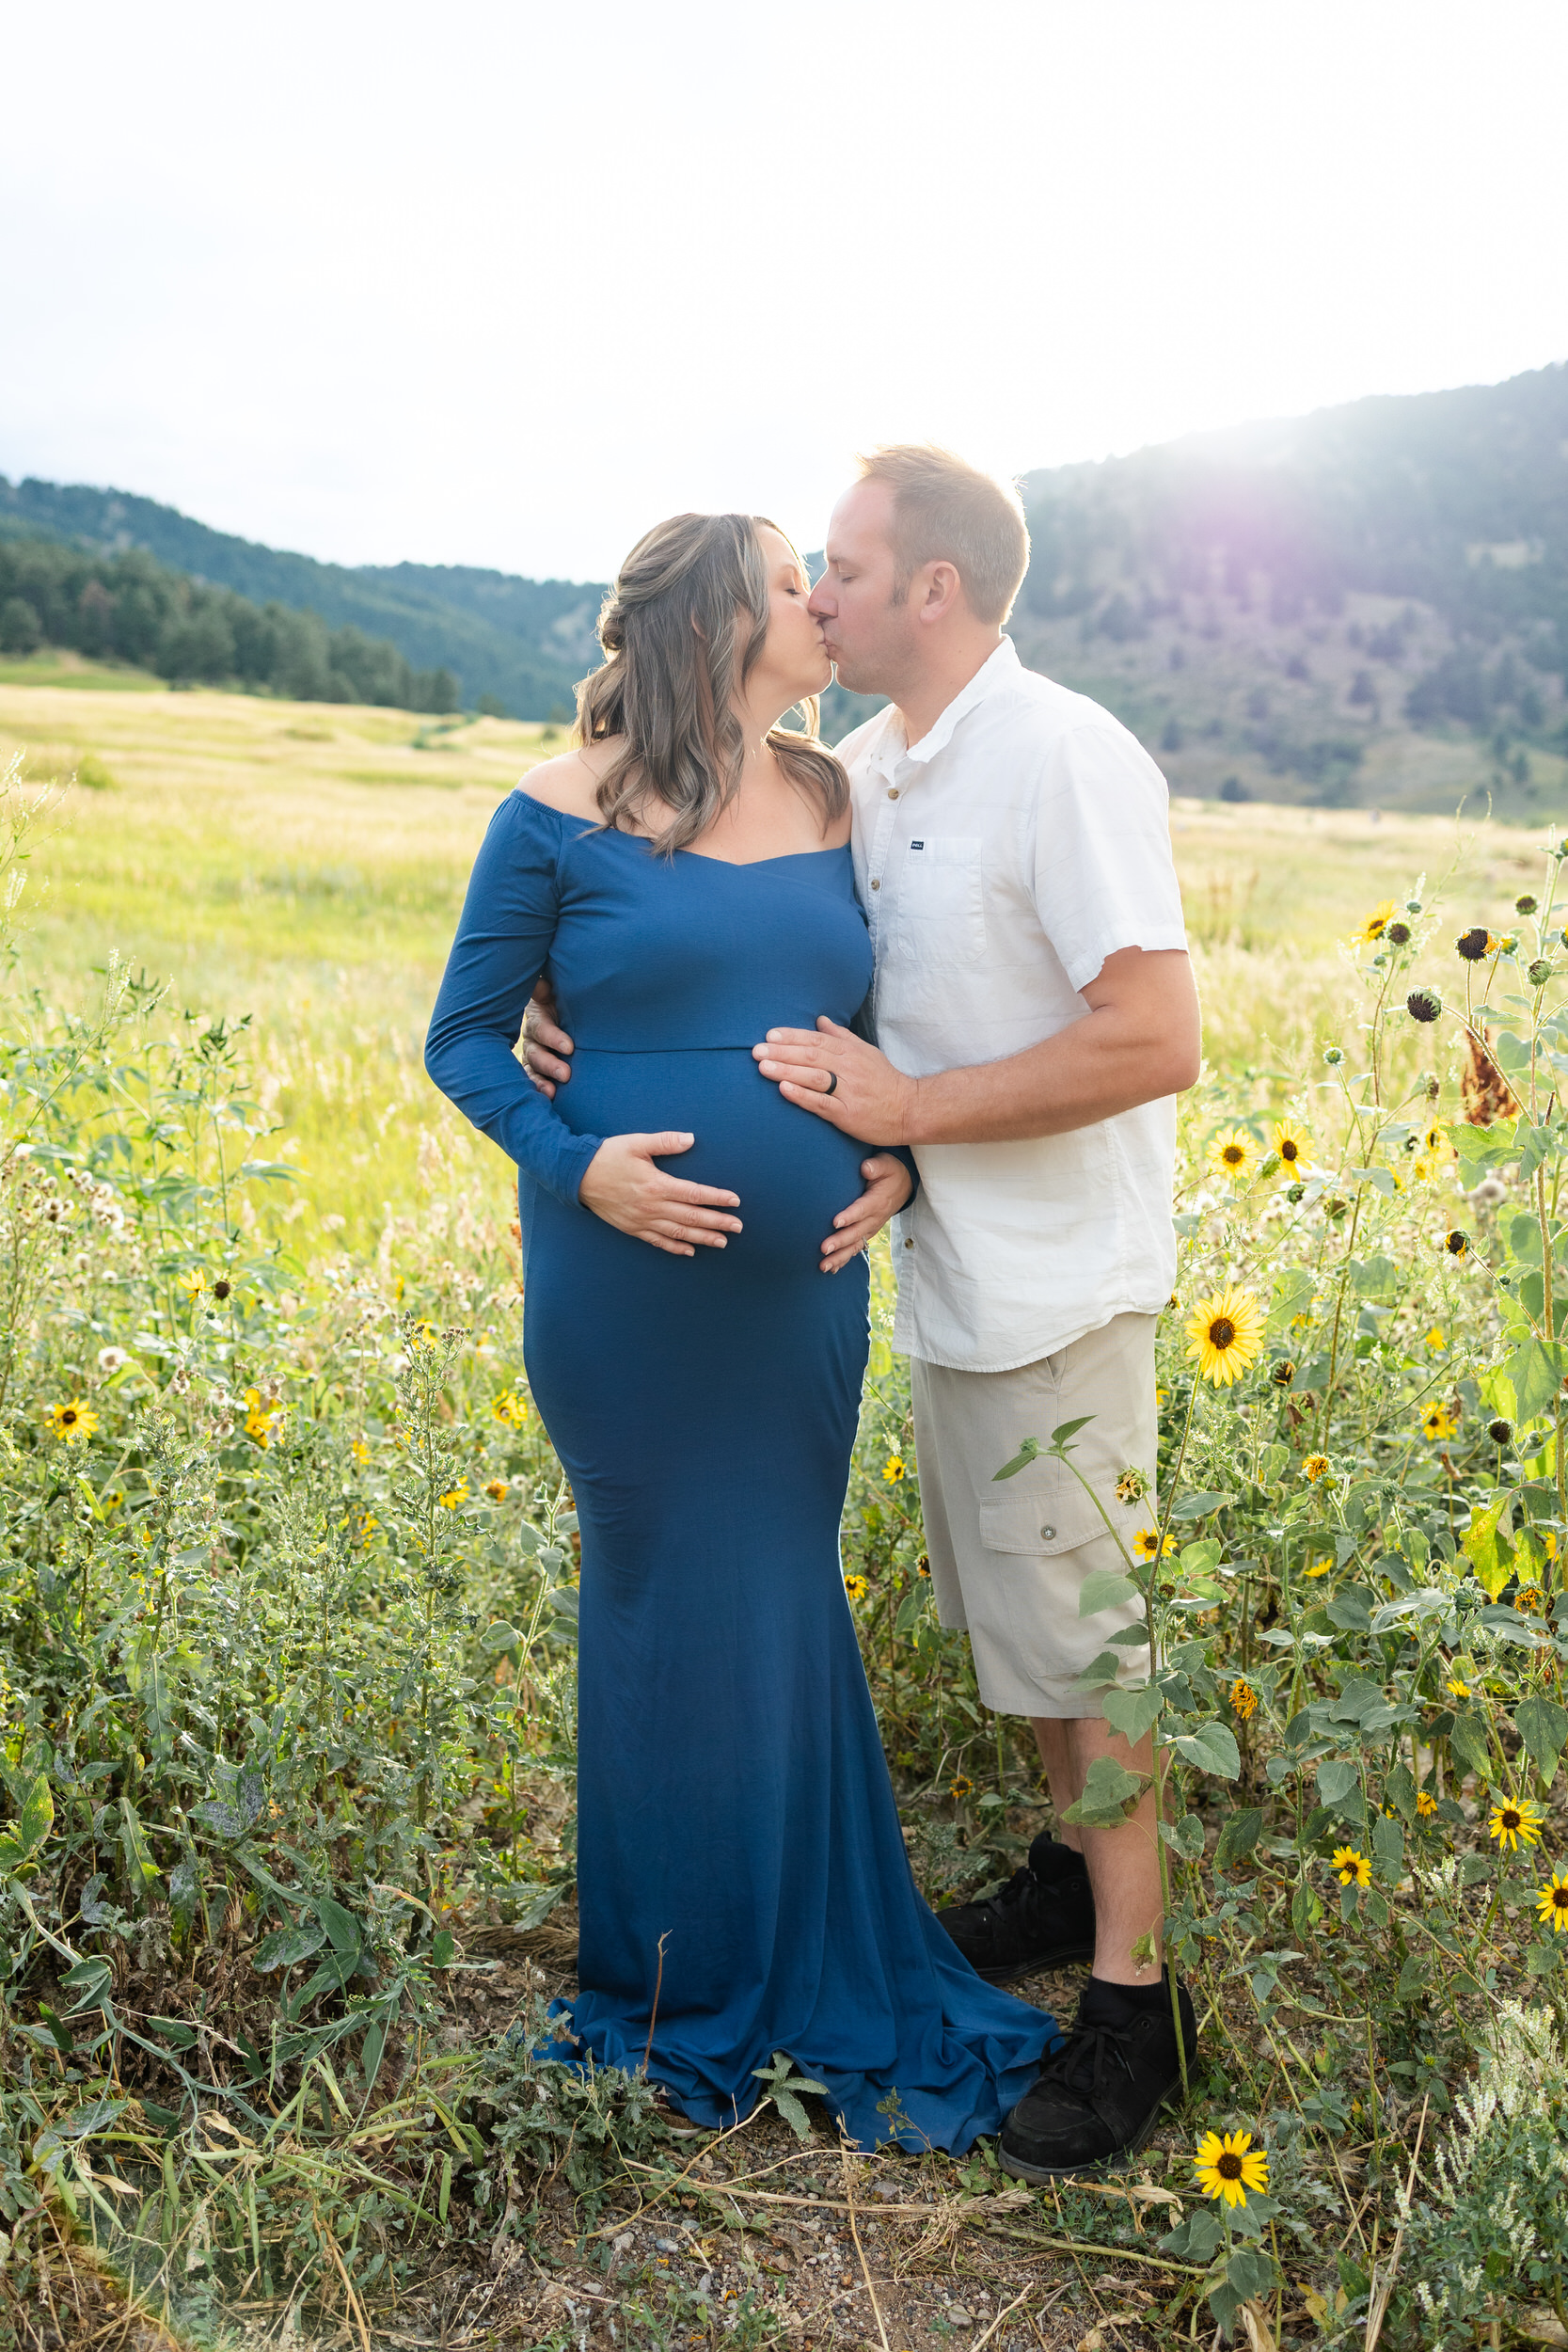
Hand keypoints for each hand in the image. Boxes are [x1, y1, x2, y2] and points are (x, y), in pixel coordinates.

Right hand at [524, 979, 573, 1098]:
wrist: (577, 1017)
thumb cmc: (571, 1002)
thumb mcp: (558, 991)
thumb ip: (548, 987)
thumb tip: (542, 986)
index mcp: (538, 1016)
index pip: (540, 1028)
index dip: (552, 1037)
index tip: (570, 1048)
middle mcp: (532, 1037)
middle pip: (534, 1052)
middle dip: (549, 1064)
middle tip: (566, 1074)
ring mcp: (534, 1055)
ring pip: (532, 1069)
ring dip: (541, 1082)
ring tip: (552, 1092)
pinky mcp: (538, 1071)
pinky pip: (534, 1082)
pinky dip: (539, 1090)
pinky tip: (548, 1099)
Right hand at [578, 1132, 741, 1256]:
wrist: (576, 1175)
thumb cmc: (607, 1156)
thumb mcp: (636, 1143)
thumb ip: (665, 1141)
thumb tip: (691, 1139)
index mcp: (656, 1185)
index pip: (695, 1194)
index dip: (717, 1199)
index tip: (735, 1202)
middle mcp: (651, 1206)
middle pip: (691, 1218)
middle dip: (717, 1223)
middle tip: (737, 1227)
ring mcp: (641, 1220)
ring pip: (678, 1233)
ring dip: (702, 1238)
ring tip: (722, 1242)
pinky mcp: (632, 1228)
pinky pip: (658, 1241)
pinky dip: (676, 1247)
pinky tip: (690, 1250)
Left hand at [753, 1016, 918, 1140]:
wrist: (910, 1108)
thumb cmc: (885, 1081)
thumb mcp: (866, 1052)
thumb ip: (841, 1037)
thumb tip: (820, 1020)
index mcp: (850, 1052)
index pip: (816, 1041)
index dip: (792, 1037)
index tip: (770, 1035)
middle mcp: (848, 1069)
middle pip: (811, 1056)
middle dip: (781, 1052)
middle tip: (756, 1051)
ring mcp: (848, 1091)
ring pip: (813, 1077)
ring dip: (786, 1071)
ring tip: (763, 1067)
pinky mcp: (847, 1114)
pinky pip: (821, 1103)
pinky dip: (802, 1095)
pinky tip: (783, 1090)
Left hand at [819, 1152, 913, 1273]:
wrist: (903, 1186)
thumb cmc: (889, 1172)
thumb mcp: (886, 1164)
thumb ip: (876, 1166)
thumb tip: (866, 1168)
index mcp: (877, 1201)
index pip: (862, 1210)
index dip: (850, 1216)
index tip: (835, 1222)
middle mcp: (875, 1218)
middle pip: (856, 1232)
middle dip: (840, 1242)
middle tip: (823, 1248)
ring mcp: (871, 1228)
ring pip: (855, 1246)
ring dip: (839, 1257)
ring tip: (823, 1266)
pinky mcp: (867, 1233)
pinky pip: (857, 1249)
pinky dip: (844, 1260)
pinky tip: (831, 1270)